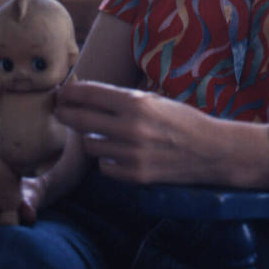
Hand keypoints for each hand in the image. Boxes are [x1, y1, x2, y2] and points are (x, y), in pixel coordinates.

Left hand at [54, 80, 215, 184]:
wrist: (210, 150)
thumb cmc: (181, 119)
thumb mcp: (154, 100)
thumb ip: (122, 99)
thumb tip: (86, 93)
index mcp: (136, 103)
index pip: (90, 94)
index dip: (70, 92)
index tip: (60, 92)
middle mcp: (130, 127)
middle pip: (80, 119)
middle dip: (65, 113)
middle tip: (59, 111)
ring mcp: (131, 154)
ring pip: (90, 146)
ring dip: (92, 139)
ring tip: (103, 135)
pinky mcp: (135, 175)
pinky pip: (105, 167)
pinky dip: (108, 160)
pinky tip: (119, 154)